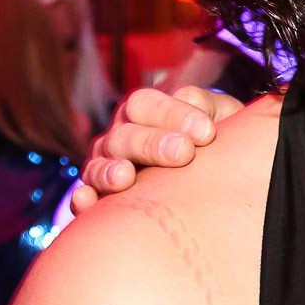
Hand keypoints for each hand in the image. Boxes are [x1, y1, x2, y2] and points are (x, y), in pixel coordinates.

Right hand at [70, 87, 238, 213]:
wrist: (215, 180)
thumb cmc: (215, 142)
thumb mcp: (221, 118)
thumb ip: (208, 107)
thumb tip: (192, 102)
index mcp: (143, 111)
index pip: (145, 105)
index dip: (172, 114)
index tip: (206, 132)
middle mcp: (119, 137)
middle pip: (123, 136)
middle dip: (152, 144)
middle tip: (183, 152)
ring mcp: (104, 168)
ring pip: (98, 167)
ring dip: (109, 171)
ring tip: (126, 176)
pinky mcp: (98, 200)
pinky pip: (84, 200)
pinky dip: (83, 200)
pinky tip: (87, 202)